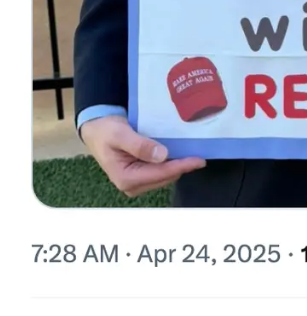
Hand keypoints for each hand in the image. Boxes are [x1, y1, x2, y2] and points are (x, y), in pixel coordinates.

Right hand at [80, 115, 205, 197]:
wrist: (97, 130)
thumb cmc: (106, 131)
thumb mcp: (120, 134)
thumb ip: (140, 145)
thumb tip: (162, 156)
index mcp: (125, 178)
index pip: (160, 173)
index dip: (181, 166)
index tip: (199, 160)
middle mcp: (132, 185)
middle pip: (165, 177)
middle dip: (182, 166)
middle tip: (199, 151)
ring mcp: (136, 182)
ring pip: (165, 176)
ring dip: (177, 165)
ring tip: (192, 151)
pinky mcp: (140, 176)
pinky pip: (160, 171)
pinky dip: (171, 163)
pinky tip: (179, 152)